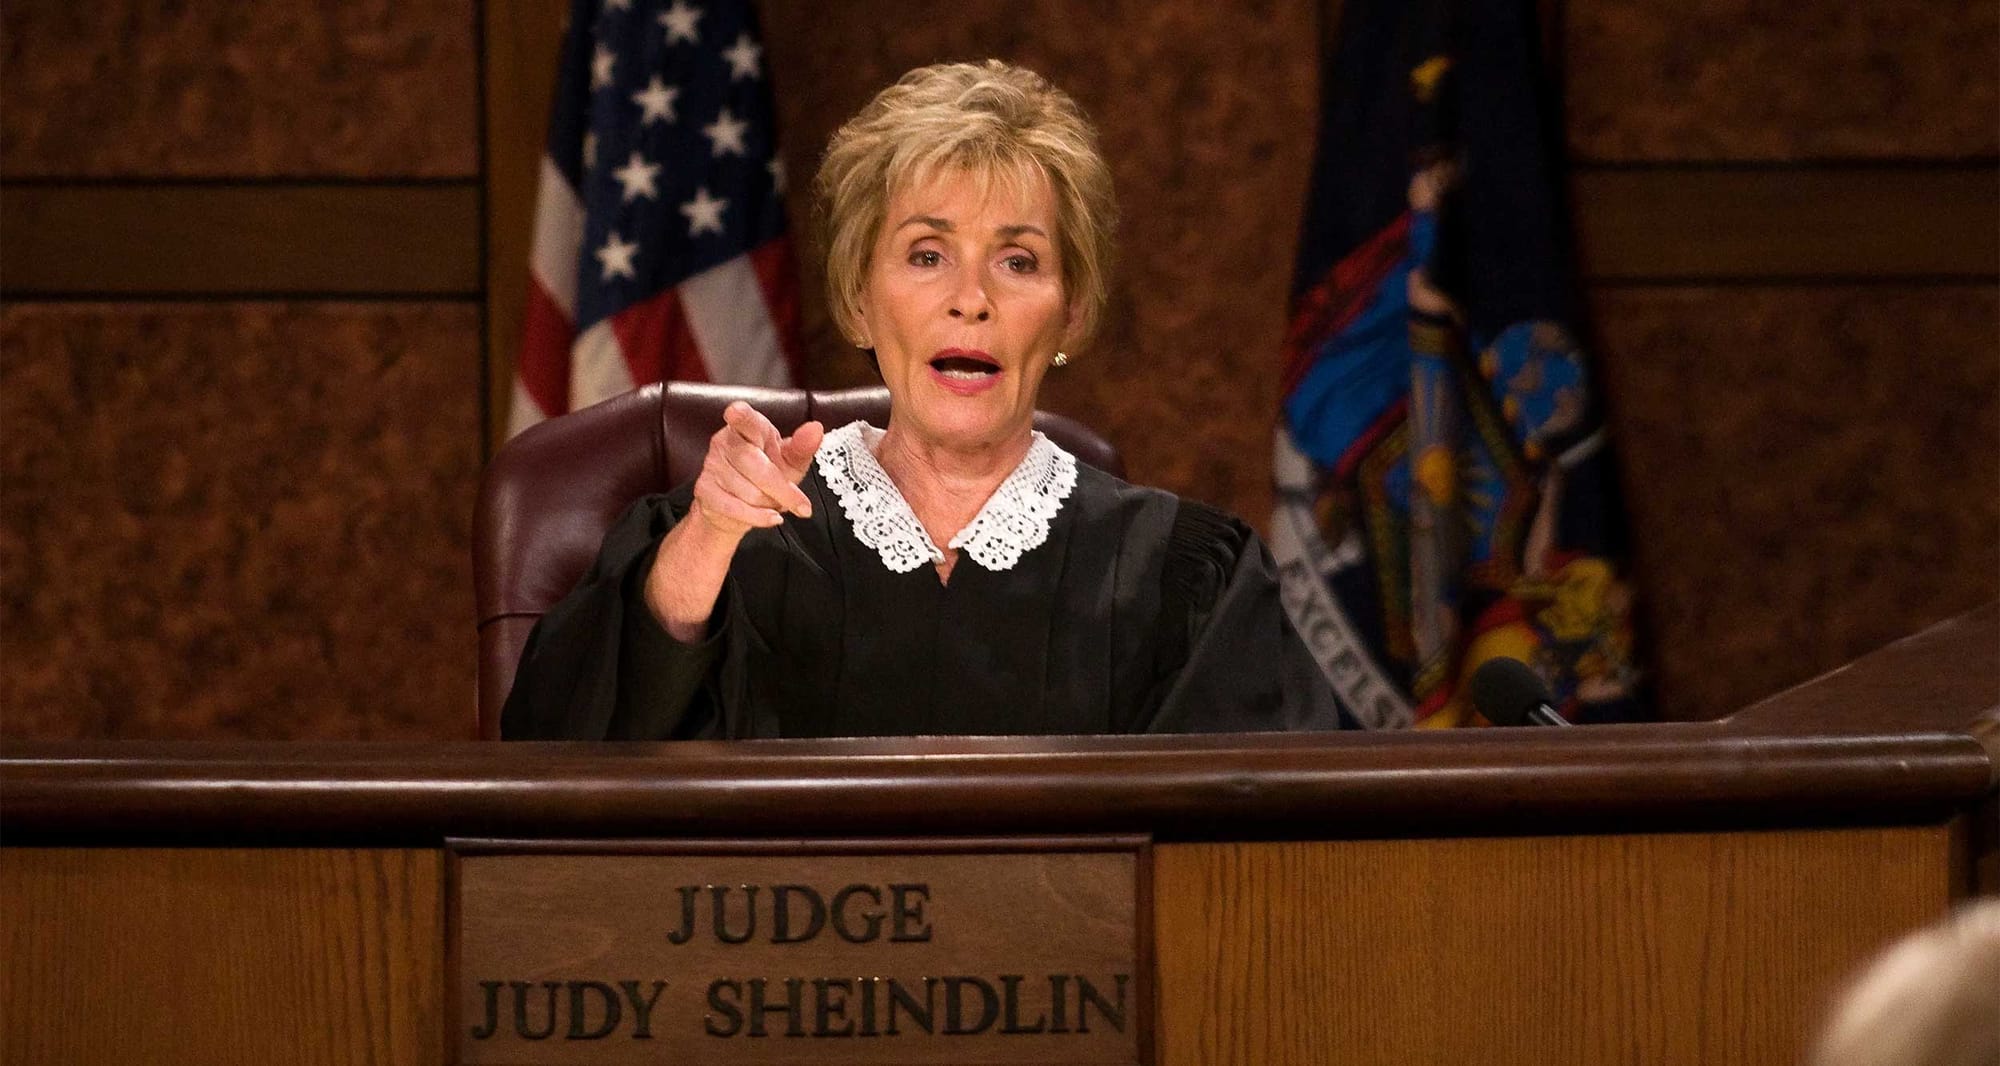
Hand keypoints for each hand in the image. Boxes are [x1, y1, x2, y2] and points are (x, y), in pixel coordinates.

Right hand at [689, 401, 824, 537]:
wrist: (737, 508)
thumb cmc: (767, 476)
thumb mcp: (789, 462)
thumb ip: (802, 447)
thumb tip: (816, 429)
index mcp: (749, 428)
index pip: (745, 419)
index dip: (740, 416)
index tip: (735, 412)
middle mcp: (726, 442)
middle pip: (756, 467)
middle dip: (783, 491)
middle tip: (802, 506)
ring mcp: (712, 465)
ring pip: (749, 492)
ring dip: (771, 504)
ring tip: (774, 503)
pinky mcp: (704, 489)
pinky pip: (735, 508)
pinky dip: (758, 518)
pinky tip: (770, 518)